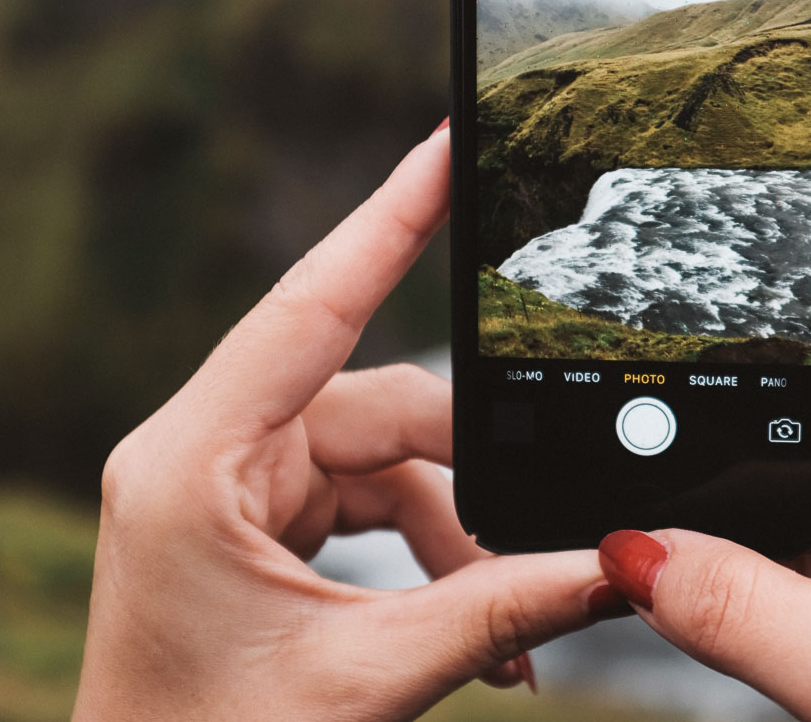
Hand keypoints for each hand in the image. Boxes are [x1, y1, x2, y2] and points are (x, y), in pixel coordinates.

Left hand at [73, 123, 618, 721]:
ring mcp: (233, 487)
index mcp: (190, 463)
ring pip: (389, 458)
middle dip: (476, 469)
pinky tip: (481, 628)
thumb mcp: (364, 681)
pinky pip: (374, 501)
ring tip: (514, 623)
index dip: (390, 217)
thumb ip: (502, 611)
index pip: (309, 306)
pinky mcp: (260, 522)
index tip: (450, 142)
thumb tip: (620, 564)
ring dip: (462, 530)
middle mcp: (205, 454)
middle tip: (558, 521)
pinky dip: (435, 551)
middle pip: (380, 404)